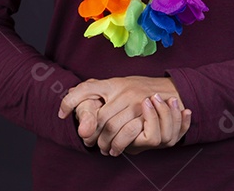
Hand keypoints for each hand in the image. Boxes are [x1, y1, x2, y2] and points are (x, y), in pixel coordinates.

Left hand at [59, 76, 189, 154]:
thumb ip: (100, 90)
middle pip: (98, 116)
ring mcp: (135, 103)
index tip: (61, 113)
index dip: (70, 101)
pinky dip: (118, 145)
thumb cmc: (141, 89)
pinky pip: (127, 133)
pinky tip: (115, 149)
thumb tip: (73, 96)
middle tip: (87, 143)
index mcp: (113, 83)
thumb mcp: (120, 84)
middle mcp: (123, 91)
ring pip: (111, 127)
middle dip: (90, 134)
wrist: (172, 90)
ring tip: (101, 148)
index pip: (86, 88)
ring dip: (103, 142)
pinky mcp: (146, 115)